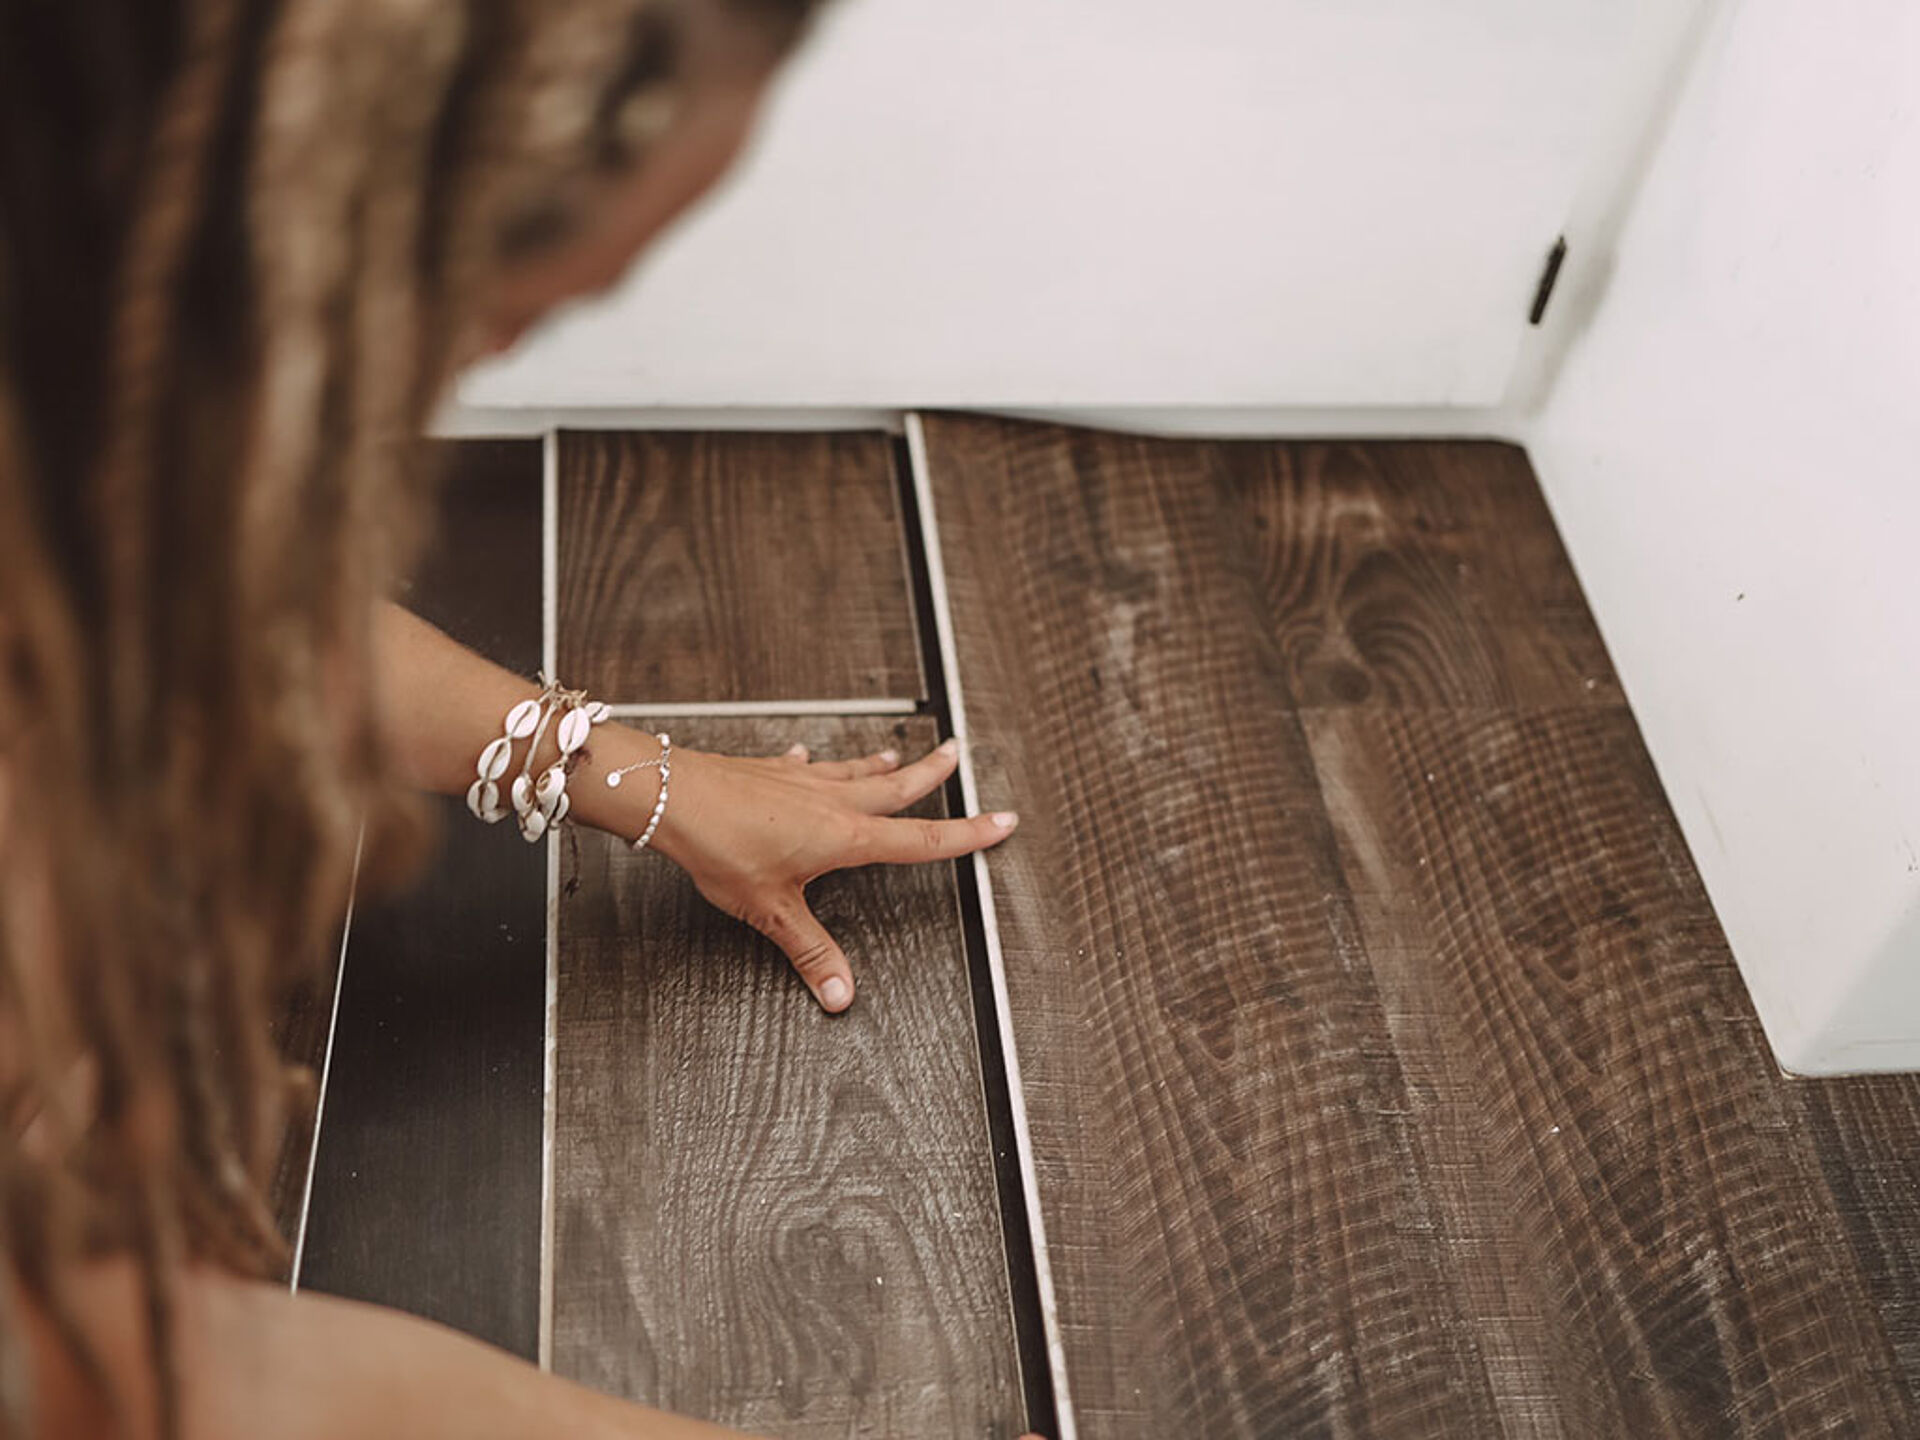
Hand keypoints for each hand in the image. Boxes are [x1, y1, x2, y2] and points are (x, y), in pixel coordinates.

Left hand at [650, 738, 1017, 1011]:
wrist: (673, 796)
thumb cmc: (721, 847)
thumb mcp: (771, 912)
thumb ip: (810, 952)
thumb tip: (841, 992)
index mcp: (846, 836)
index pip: (922, 838)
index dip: (967, 834)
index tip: (1001, 821)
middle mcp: (832, 801)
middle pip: (897, 785)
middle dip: (932, 772)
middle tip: (957, 753)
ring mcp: (802, 782)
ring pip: (855, 769)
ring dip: (880, 763)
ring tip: (898, 753)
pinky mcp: (770, 773)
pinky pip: (802, 766)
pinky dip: (812, 765)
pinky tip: (804, 759)